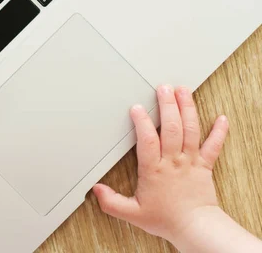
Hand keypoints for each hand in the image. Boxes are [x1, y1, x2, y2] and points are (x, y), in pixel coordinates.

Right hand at [93, 85, 228, 243]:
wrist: (195, 228)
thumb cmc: (166, 219)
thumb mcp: (132, 213)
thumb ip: (111, 201)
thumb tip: (96, 190)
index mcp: (154, 169)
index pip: (148, 140)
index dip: (142, 122)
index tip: (137, 108)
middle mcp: (173, 161)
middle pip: (172, 127)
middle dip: (167, 105)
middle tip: (163, 88)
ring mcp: (191, 161)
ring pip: (191, 130)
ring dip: (187, 108)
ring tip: (183, 91)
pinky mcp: (205, 165)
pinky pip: (213, 145)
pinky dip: (219, 130)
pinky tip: (220, 117)